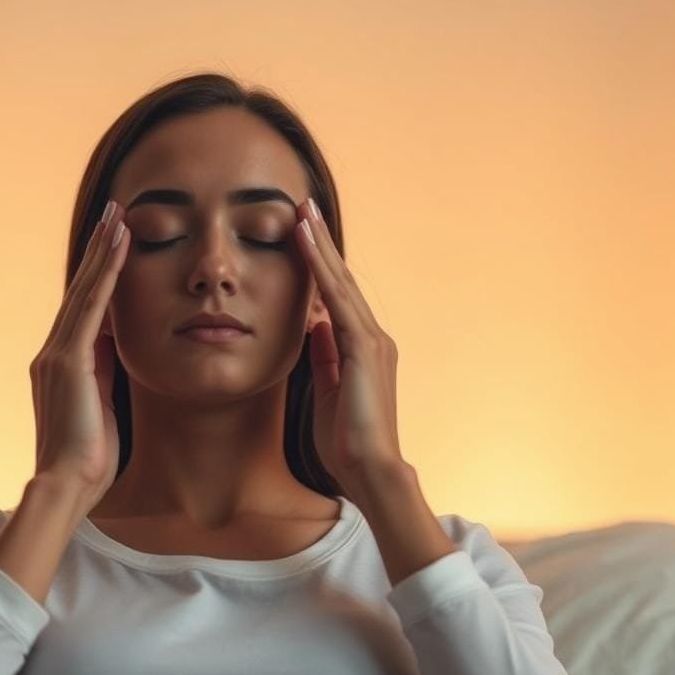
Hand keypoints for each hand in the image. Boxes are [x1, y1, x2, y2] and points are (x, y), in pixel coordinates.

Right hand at [30, 201, 129, 507]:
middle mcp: (53, 353)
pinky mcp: (68, 362)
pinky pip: (92, 308)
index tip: (113, 246)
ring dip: (103, 252)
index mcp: (61, 366)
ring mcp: (57, 355)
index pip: (83, 310)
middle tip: (114, 213)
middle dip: (98, 251)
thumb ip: (104, 375)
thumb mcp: (102, 407)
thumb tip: (116, 348)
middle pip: (80, 291)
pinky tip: (119, 248)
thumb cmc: (89, 459)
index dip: (99, 276)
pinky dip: (106, 275)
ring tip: (119, 217)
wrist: (67, 484)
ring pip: (85, 291)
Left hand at [295, 197, 407, 496]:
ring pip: (341, 282)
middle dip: (321, 242)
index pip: (337, 298)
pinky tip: (306, 243)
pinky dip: (321, 269)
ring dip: (320, 244)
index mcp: (362, 349)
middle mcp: (372, 338)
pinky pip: (337, 299)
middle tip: (303, 205)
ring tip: (302, 211)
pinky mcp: (364, 347)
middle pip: (342, 280)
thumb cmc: (346, 441)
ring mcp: (371, 340)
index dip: (319, 265)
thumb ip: (324, 357)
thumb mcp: (327, 391)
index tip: (302, 235)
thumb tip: (314, 327)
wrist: (368, 468)